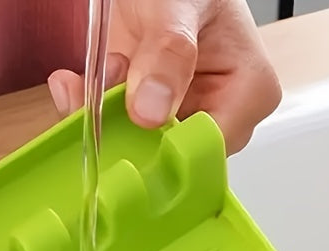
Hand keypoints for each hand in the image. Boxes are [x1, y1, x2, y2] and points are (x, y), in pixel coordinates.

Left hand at [47, 0, 281, 154]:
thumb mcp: (180, 6)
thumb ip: (169, 53)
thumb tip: (152, 111)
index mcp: (249, 95)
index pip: (209, 151)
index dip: (168, 150)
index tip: (133, 121)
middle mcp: (219, 116)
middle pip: (172, 156)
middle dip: (129, 125)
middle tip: (111, 75)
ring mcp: (181, 121)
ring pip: (137, 149)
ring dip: (104, 115)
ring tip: (105, 65)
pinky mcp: (150, 121)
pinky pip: (114, 136)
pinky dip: (89, 111)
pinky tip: (80, 81)